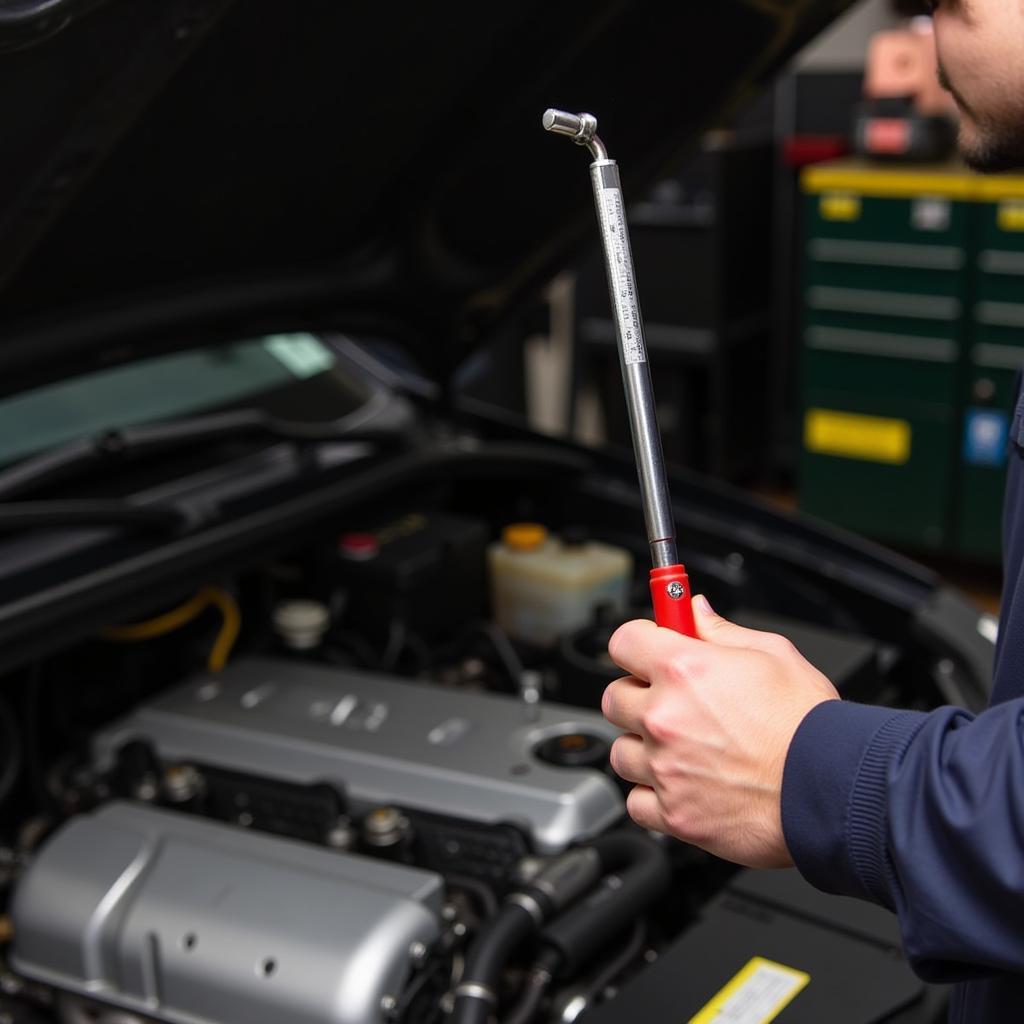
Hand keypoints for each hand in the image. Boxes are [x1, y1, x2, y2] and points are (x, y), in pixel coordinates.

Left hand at [602, 596, 838, 867]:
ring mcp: (665, 768)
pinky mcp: (674, 815)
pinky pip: (636, 801)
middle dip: (639, 697)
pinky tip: (682, 785)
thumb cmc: (810, 725)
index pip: (623, 641)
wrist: (833, 789)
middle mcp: (665, 717)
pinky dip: (653, 796)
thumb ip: (721, 631)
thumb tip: (694, 612)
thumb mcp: (773, 654)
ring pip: (621, 752)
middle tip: (671, 703)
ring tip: (682, 749)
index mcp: (683, 669)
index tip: (648, 652)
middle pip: (614, 698)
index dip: (638, 645)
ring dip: (644, 749)